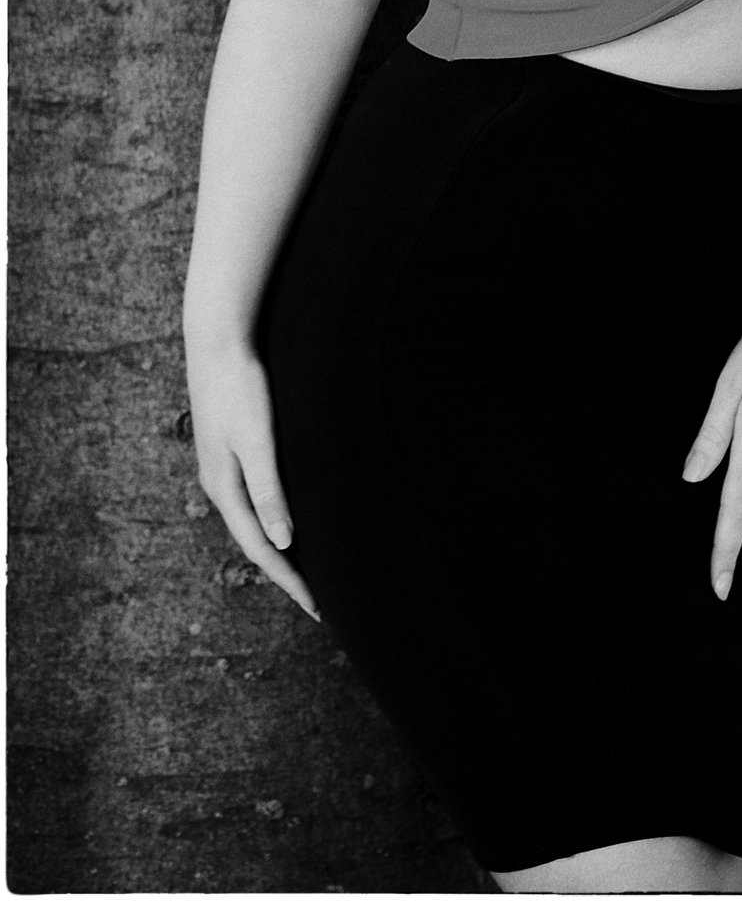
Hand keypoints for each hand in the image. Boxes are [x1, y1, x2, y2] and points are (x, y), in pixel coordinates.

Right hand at [184, 332, 319, 621]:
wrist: (218, 340)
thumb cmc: (243, 387)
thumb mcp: (259, 440)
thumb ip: (270, 491)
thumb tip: (283, 543)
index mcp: (225, 488)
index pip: (262, 549)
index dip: (290, 580)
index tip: (318, 608)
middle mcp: (220, 484)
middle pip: (255, 540)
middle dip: (285, 571)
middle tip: (317, 599)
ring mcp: (222, 466)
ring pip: (253, 520)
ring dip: (278, 546)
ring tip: (306, 567)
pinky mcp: (230, 448)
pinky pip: (253, 498)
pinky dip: (272, 518)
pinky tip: (288, 516)